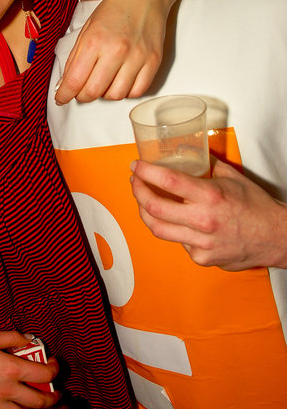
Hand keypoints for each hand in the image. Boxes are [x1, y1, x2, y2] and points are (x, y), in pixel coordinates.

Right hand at [0, 331, 59, 408]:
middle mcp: (6, 390)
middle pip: (40, 401)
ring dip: (30, 408)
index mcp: (10, 369)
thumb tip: (29, 339)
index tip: (53, 365)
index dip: (54, 369)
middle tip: (54, 392)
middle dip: (52, 396)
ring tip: (29, 399)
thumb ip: (12, 337)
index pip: (44, 375)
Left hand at [55, 0, 165, 103]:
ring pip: (116, 95)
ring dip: (105, 94)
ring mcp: (137, 57)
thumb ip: (75, 58)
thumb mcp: (87, 29)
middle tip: (82, 91)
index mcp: (94, 41)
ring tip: (104, 82)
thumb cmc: (114, 9)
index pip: (75, 81)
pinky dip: (126, 92)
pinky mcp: (154, 61)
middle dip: (83, 96)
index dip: (64, 95)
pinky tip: (121, 81)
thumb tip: (65, 85)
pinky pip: (138, 91)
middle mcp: (116, 51)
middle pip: (94, 92)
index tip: (61, 99)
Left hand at [130, 157, 286, 269]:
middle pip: (154, 207)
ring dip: (145, 212)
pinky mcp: (202, 258)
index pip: (168, 180)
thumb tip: (186, 150)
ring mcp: (201, 242)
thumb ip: (207, 163)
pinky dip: (173, 230)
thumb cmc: (256, 207)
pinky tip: (176, 222)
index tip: (136, 166)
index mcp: (211, 196)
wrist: (276, 237)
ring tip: (143, 201)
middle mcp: (203, 220)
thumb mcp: (233, 177)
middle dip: (138, 192)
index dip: (146, 172)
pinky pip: (177, 242)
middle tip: (135, 182)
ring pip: (158, 229)